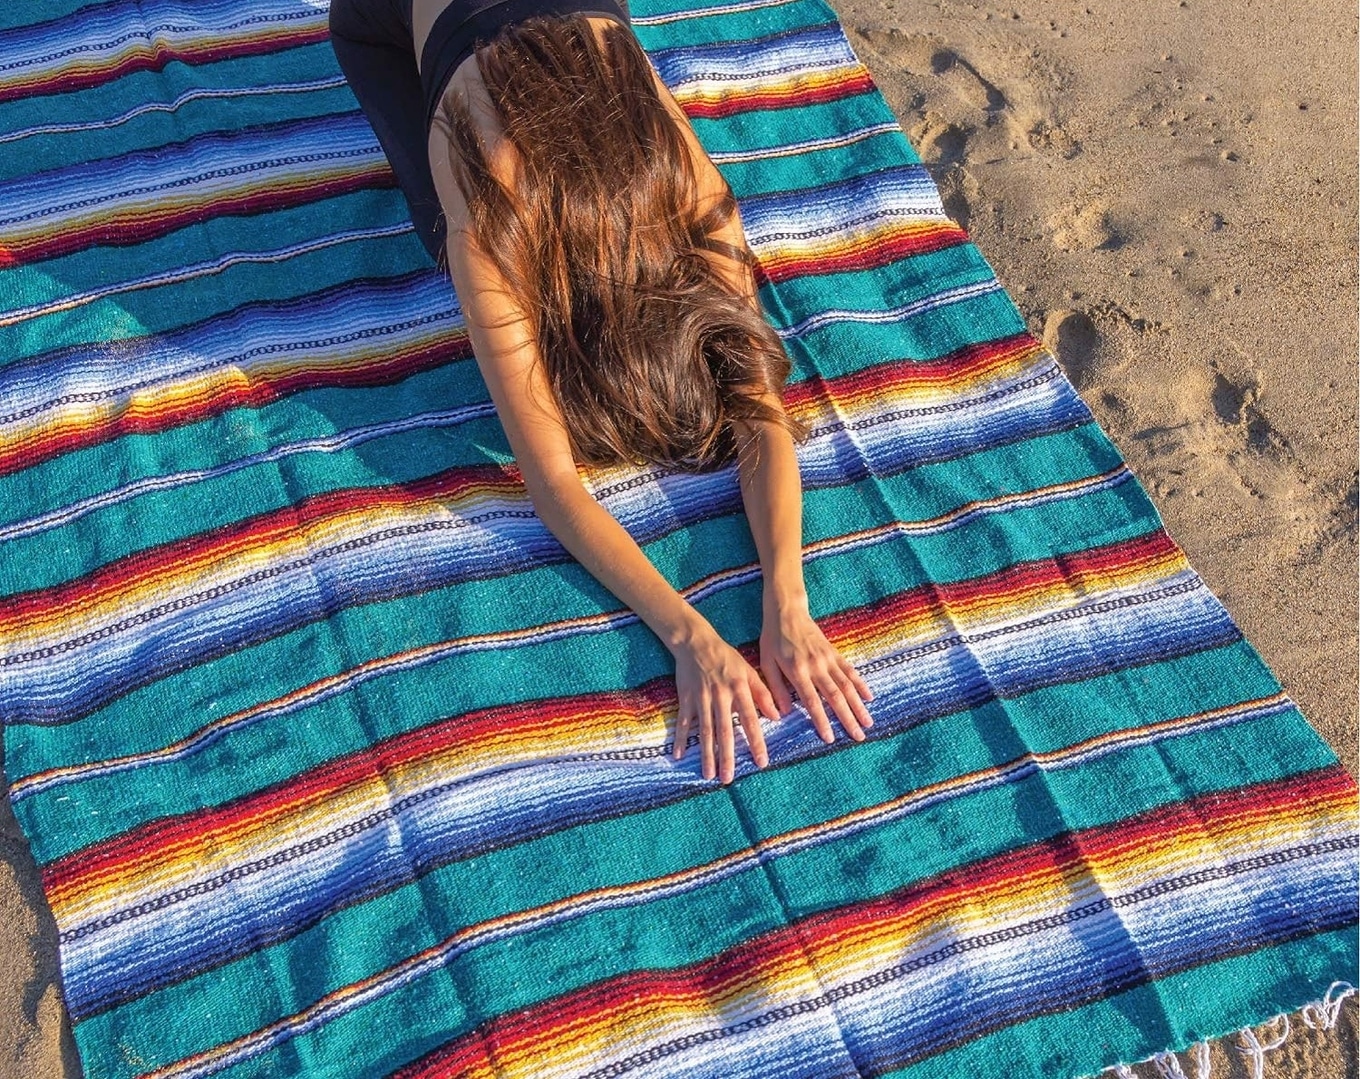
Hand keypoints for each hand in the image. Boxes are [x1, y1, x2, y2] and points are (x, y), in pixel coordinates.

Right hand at [671, 622, 779, 783]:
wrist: (697, 642)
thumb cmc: (727, 658)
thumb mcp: (749, 671)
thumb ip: (763, 694)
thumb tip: (777, 716)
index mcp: (738, 690)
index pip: (749, 720)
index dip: (756, 742)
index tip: (761, 762)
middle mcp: (720, 696)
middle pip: (724, 731)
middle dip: (726, 757)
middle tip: (728, 778)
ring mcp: (701, 698)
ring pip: (704, 731)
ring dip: (706, 754)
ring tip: (708, 774)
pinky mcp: (685, 698)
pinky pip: (684, 721)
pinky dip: (681, 738)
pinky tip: (679, 755)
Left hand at [759, 602, 873, 743]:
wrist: (787, 612)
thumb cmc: (773, 639)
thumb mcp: (766, 663)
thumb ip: (776, 688)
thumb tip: (783, 713)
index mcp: (797, 671)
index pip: (812, 701)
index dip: (822, 721)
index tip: (830, 738)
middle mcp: (816, 666)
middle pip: (836, 696)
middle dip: (848, 718)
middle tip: (858, 737)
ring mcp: (828, 659)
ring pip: (847, 686)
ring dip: (859, 706)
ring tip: (868, 723)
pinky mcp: (834, 653)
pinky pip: (850, 671)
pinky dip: (861, 685)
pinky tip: (869, 698)